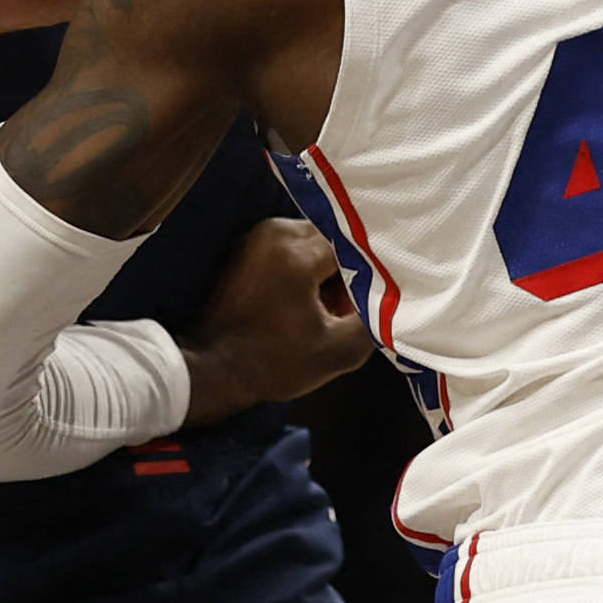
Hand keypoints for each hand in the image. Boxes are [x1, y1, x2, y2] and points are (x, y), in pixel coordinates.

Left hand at [177, 218, 369, 424]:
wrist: (210, 370)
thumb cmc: (273, 362)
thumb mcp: (337, 352)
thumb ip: (375, 321)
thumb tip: (392, 299)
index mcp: (298, 252)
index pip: (357, 244)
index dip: (372, 271)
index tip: (378, 296)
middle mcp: (277, 232)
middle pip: (335, 238)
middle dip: (348, 269)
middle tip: (348, 306)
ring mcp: (257, 237)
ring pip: (314, 241)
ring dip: (327, 269)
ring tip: (327, 306)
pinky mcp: (246, 248)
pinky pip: (292, 247)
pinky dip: (305, 269)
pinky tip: (306, 301)